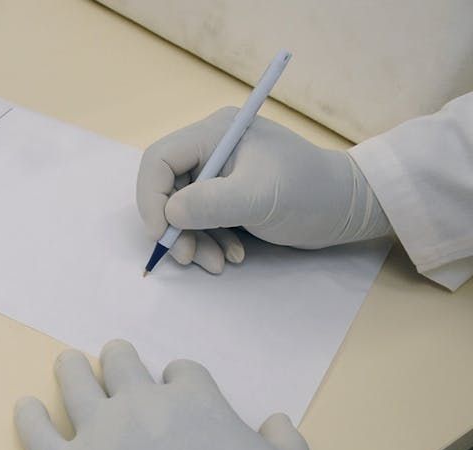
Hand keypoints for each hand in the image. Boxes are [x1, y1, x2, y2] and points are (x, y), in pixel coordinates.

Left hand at [14, 340, 308, 449]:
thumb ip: (283, 442)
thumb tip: (277, 422)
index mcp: (196, 401)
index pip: (180, 372)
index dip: (177, 380)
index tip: (174, 389)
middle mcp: (144, 407)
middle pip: (121, 364)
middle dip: (119, 361)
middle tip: (112, 360)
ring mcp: (102, 438)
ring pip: (75, 383)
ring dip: (71, 369)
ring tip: (67, 363)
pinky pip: (38, 436)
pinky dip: (28, 419)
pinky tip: (25, 409)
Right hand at [136, 108, 390, 272]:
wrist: (349, 208)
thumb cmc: (310, 192)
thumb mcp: (260, 197)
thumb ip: (212, 203)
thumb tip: (169, 213)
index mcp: (215, 133)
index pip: (160, 160)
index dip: (152, 197)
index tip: (163, 234)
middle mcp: (211, 149)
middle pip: (167, 189)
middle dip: (175, 227)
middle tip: (189, 257)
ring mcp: (219, 174)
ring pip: (181, 210)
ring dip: (193, 241)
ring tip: (219, 263)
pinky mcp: (227, 196)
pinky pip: (200, 221)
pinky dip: (209, 242)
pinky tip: (232, 256)